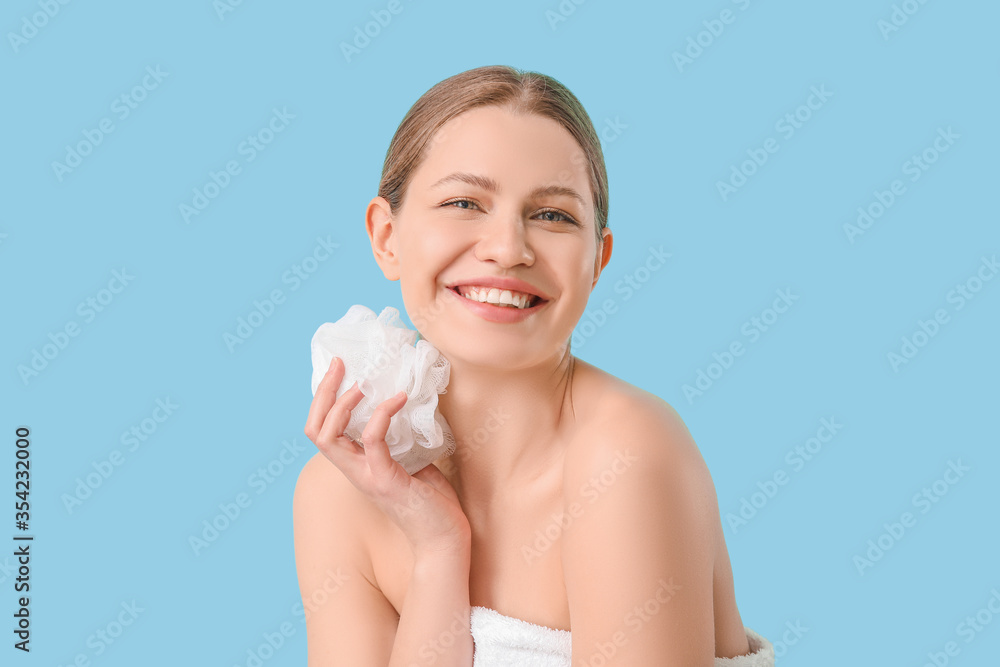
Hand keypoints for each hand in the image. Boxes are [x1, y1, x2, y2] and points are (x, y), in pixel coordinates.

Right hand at [304, 356, 470, 556]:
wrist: (446, 539)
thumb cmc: (433, 503)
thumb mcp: (413, 461)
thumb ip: (402, 439)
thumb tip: (407, 405)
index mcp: (357, 465)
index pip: (322, 430)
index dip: (324, 399)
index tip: (339, 369)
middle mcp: (354, 471)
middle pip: (315, 430)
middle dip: (323, 393)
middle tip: (339, 365)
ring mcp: (367, 477)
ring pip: (329, 438)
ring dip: (342, 405)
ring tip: (362, 385)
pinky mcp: (386, 480)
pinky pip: (372, 441)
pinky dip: (382, 415)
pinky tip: (399, 399)